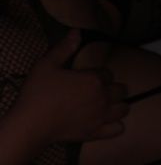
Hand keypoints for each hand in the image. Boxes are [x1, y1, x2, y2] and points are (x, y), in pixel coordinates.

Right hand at [14, 30, 129, 143]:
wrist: (31, 123)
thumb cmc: (38, 93)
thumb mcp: (47, 64)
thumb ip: (65, 48)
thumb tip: (77, 32)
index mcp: (93, 80)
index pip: (108, 73)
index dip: (99, 74)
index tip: (88, 78)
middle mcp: (103, 98)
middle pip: (121, 90)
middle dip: (113, 88)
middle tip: (99, 90)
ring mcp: (102, 117)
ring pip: (124, 109)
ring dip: (118, 105)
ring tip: (107, 105)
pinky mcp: (97, 133)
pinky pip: (118, 129)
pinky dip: (116, 126)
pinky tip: (108, 123)